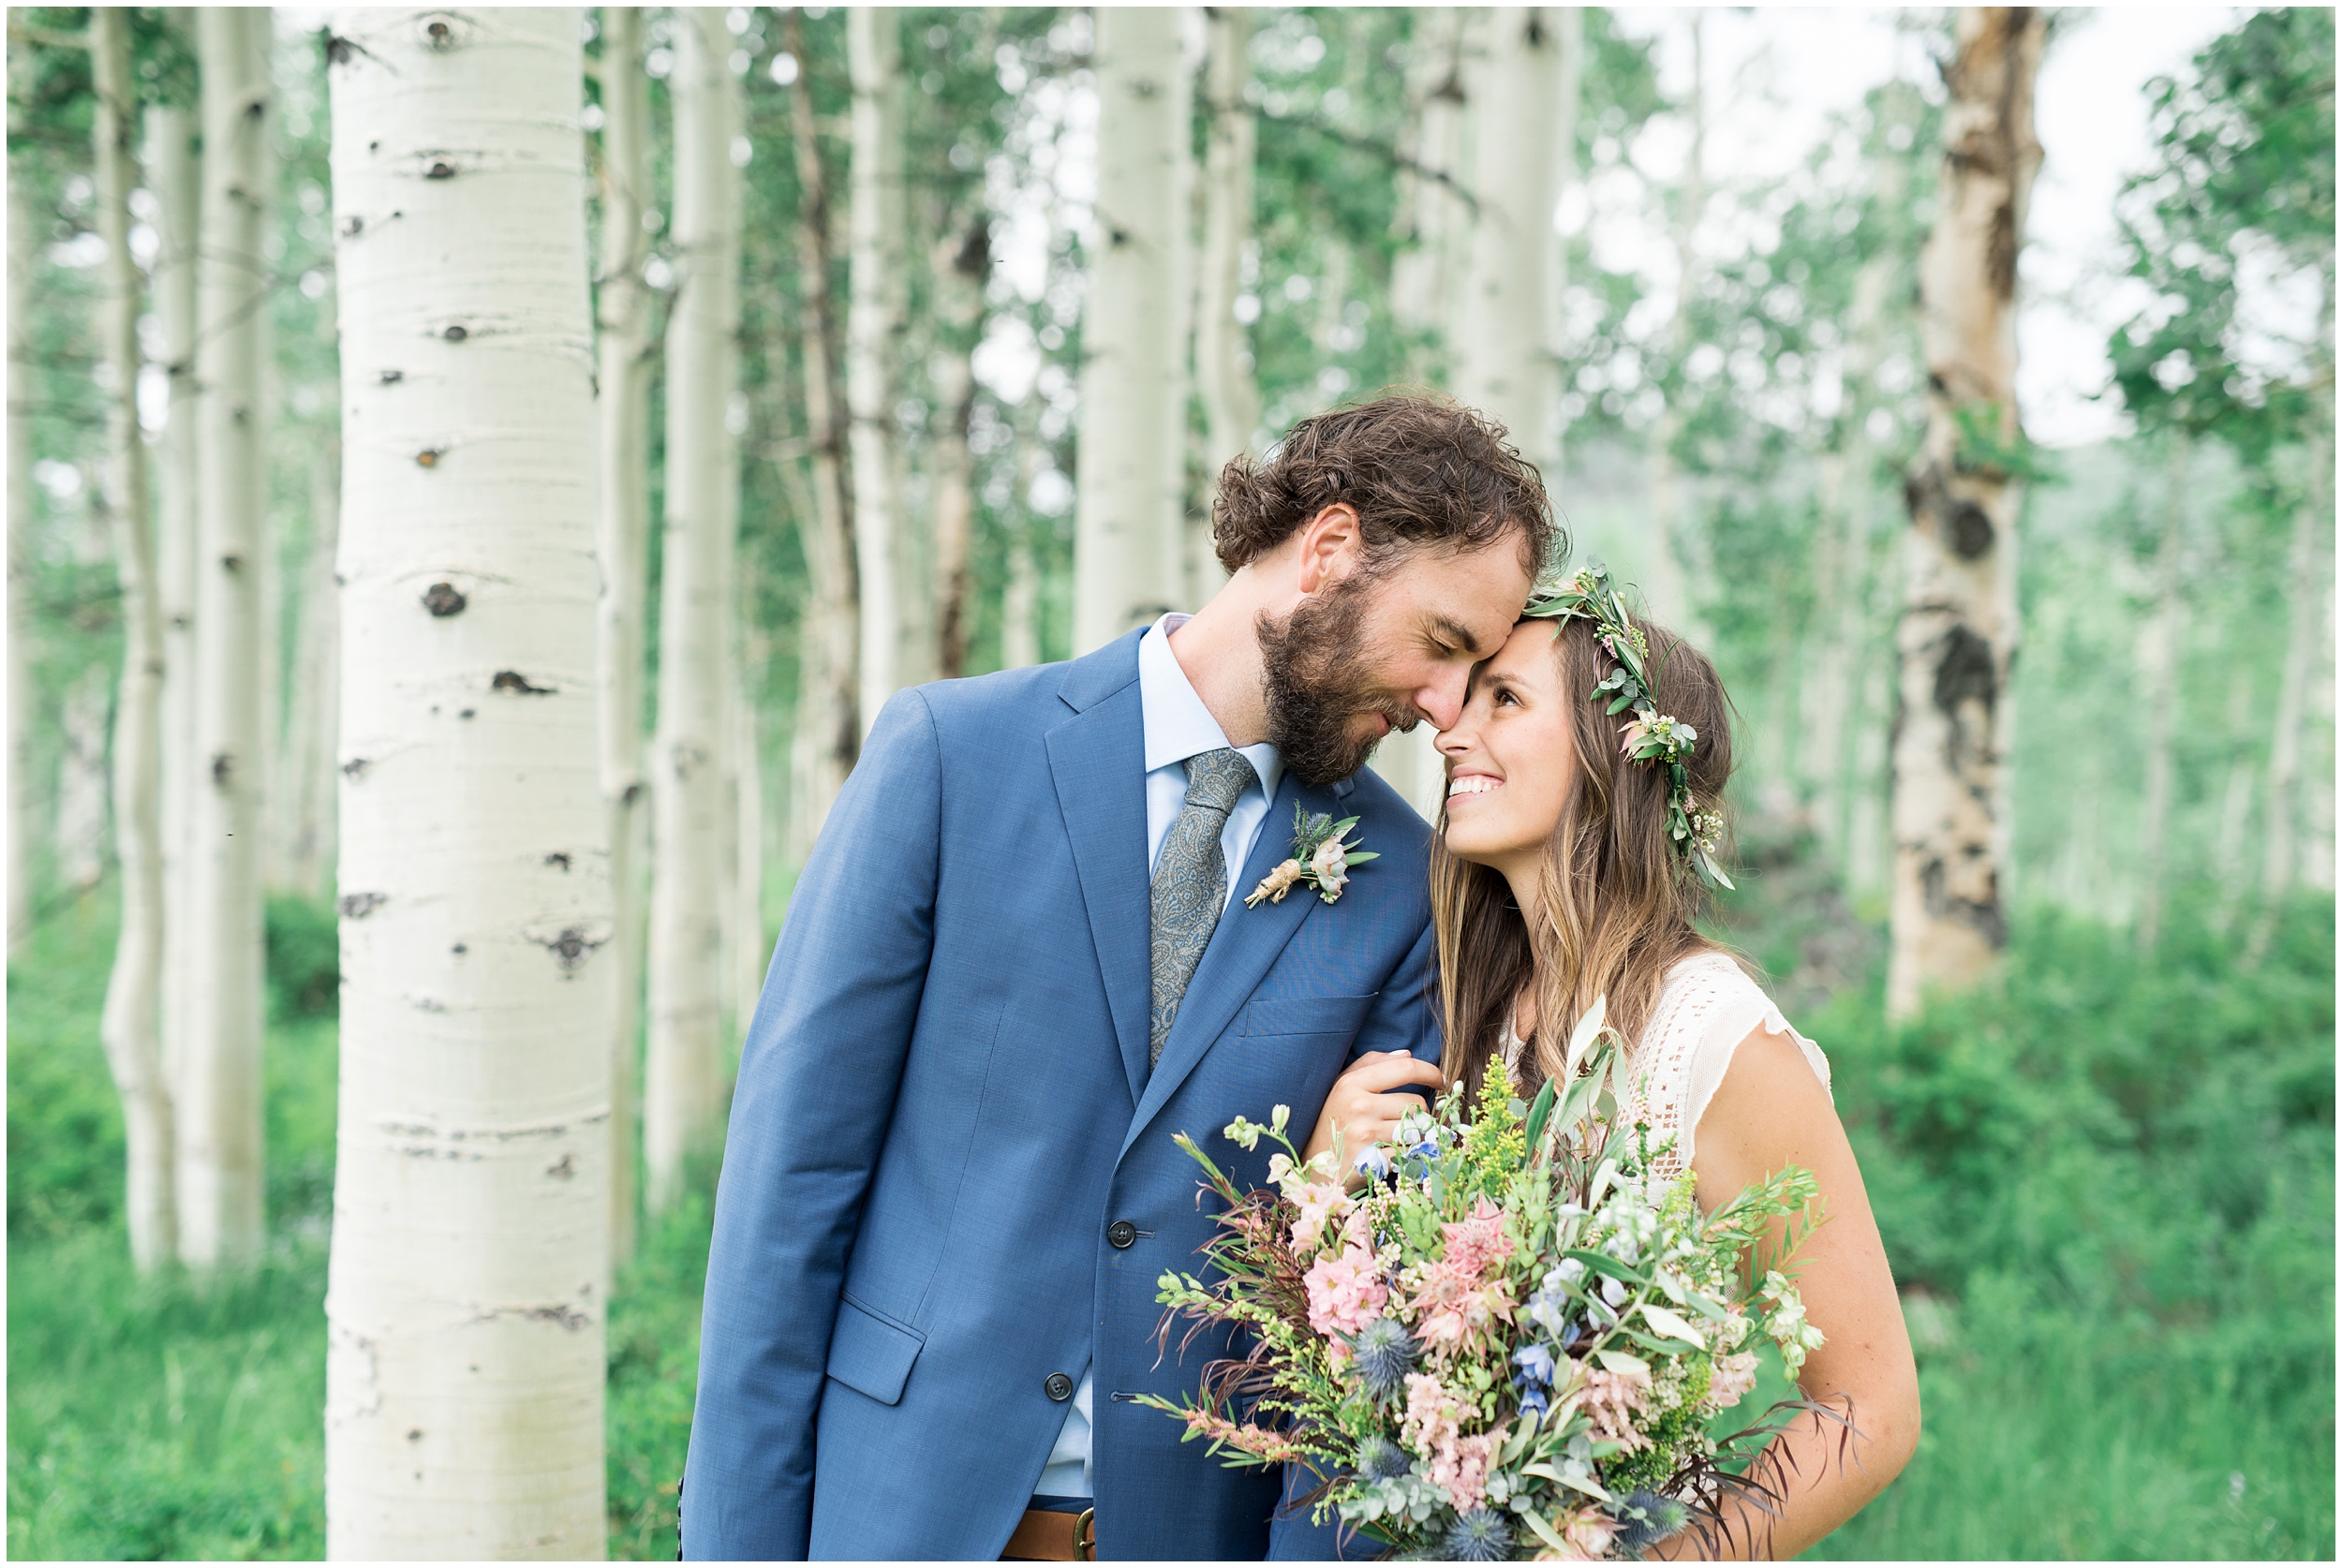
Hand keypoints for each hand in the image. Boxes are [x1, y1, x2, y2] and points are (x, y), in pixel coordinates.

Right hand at [1303, 1051, 1445, 1172]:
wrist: (1312, 1165)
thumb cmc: (1332, 1121)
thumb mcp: (1342, 1086)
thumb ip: (1371, 1064)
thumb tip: (1405, 1053)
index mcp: (1352, 1083)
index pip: (1406, 1068)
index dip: (1430, 1072)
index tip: (1440, 1080)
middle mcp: (1359, 1106)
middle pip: (1416, 1103)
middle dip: (1417, 1114)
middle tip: (1402, 1122)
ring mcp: (1365, 1135)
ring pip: (1416, 1130)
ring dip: (1413, 1136)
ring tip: (1393, 1139)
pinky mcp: (1372, 1161)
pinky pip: (1409, 1153)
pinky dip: (1407, 1156)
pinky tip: (1391, 1155)